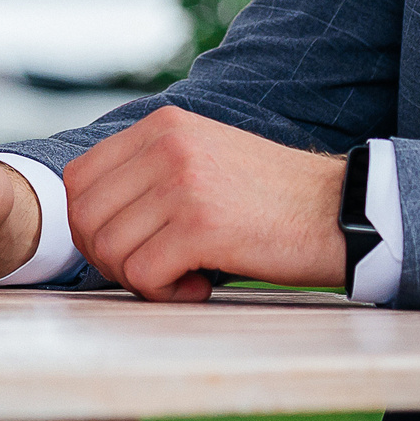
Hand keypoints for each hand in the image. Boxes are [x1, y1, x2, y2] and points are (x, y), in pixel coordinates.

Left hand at [62, 107, 347, 301]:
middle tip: (155, 268)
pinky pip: (143, 276)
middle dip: (110, 258)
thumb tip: (87, 215)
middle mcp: (166, 145)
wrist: (340, 211)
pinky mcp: (201, 225)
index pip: (78, 180)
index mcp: (161, 126)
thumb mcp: (201, 157)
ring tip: (184, 275)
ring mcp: (182, 183)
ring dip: (140, 278)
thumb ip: (148, 171)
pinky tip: (201, 285)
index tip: (128, 245)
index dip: (91, 225)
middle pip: (84, 218)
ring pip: (109, 250)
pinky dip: (166, 295)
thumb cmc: (269, 199)